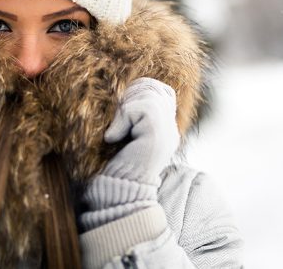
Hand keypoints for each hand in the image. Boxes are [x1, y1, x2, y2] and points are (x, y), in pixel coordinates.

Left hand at [80, 77, 179, 231]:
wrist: (117, 194)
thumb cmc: (113, 167)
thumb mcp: (123, 135)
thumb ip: (129, 116)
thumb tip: (121, 94)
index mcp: (164, 130)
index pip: (163, 91)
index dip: (141, 89)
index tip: (123, 106)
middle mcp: (170, 130)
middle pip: (156, 89)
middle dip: (132, 94)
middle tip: (118, 118)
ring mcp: (167, 132)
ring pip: (149, 95)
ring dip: (125, 108)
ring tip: (116, 129)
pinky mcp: (158, 135)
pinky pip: (142, 108)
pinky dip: (123, 118)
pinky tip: (113, 137)